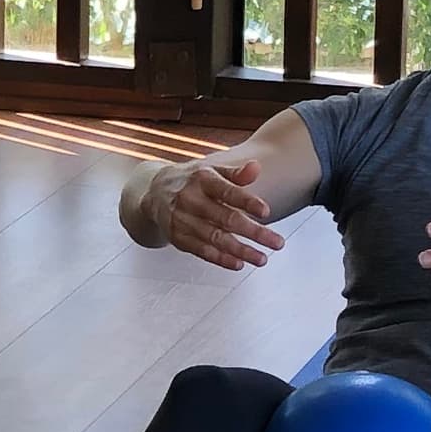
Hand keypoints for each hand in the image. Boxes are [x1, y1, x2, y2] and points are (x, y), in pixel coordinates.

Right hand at [145, 156, 285, 270]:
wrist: (153, 192)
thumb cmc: (191, 180)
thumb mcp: (210, 170)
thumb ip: (235, 173)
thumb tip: (257, 168)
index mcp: (201, 179)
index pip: (227, 191)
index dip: (247, 201)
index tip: (267, 212)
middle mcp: (190, 200)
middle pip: (226, 219)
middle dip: (254, 232)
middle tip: (277, 243)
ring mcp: (182, 220)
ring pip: (215, 239)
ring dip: (241, 251)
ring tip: (262, 259)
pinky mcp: (177, 237)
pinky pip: (201, 251)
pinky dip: (220, 259)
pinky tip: (239, 264)